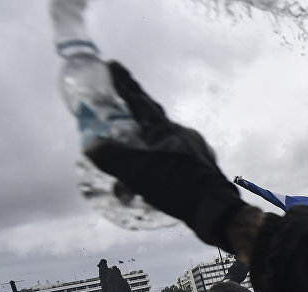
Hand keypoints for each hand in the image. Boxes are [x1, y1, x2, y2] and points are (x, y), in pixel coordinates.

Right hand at [85, 62, 245, 250]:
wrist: (216, 210)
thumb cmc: (177, 186)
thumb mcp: (136, 172)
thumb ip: (111, 156)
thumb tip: (92, 146)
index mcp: (166, 130)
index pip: (140, 101)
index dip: (124, 84)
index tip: (113, 65)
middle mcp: (183, 135)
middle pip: (152, 120)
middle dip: (134, 116)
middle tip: (121, 111)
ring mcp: (196, 151)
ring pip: (163, 144)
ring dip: (146, 148)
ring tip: (134, 160)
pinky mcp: (202, 168)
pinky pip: (174, 161)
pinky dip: (160, 165)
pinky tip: (156, 179)